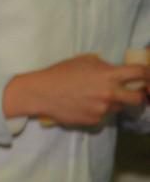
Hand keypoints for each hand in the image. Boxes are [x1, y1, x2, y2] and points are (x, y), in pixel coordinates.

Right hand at [3, 54, 149, 126]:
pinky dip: (97, 110)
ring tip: (95, 96)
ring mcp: (103, 109)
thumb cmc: (60, 73)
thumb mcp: (83, 61)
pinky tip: (83, 104)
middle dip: (138, 95)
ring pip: (118, 107)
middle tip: (131, 92)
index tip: (147, 76)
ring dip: (113, 102)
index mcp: (108, 75)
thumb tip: (115, 70)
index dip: (148, 74)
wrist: (42, 93)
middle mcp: (109, 94)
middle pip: (138, 98)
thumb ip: (104, 66)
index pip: (140, 73)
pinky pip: (103, 115)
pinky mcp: (94, 120)